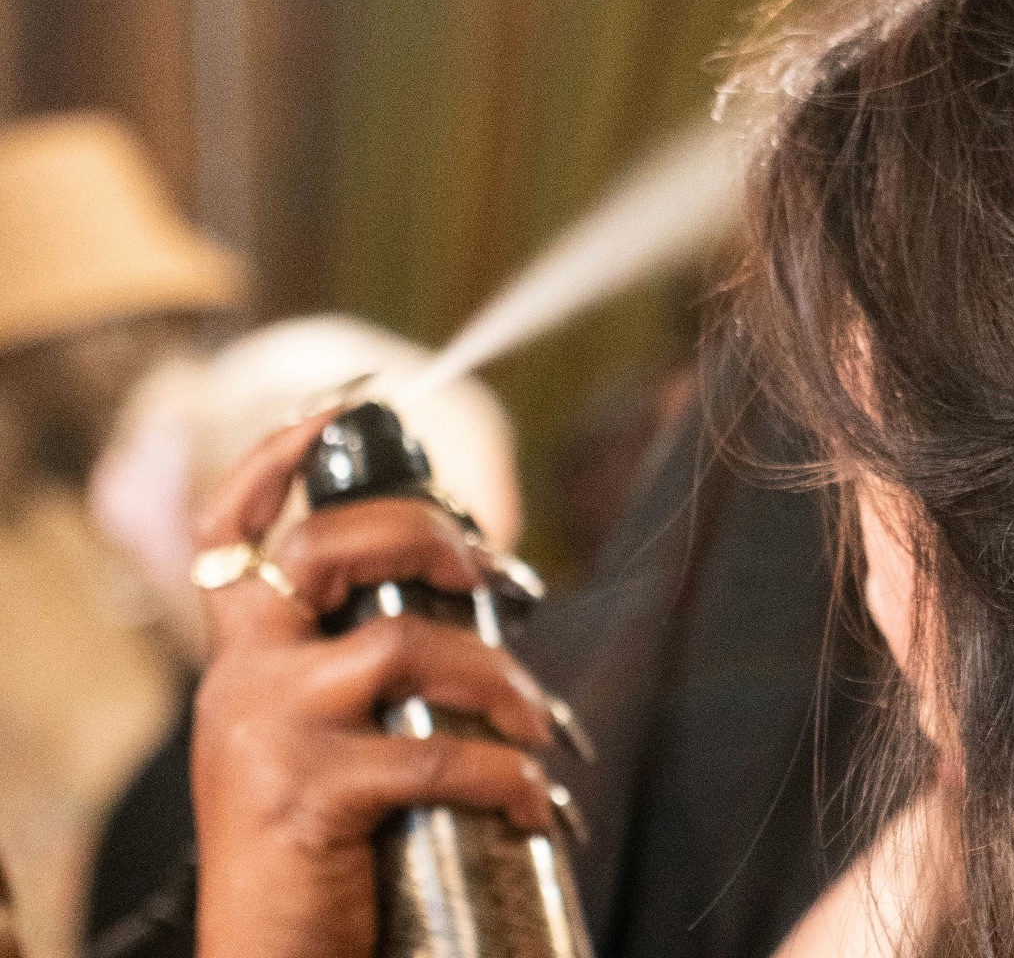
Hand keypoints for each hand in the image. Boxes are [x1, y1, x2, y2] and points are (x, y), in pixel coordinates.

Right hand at [191, 411, 555, 957]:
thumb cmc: (313, 849)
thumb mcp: (310, 742)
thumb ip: (352, 672)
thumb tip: (465, 609)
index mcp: (240, 658)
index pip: (233, 531)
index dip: (279, 458)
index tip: (344, 404)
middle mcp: (240, 679)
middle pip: (325, 550)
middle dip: (425, 536)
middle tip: (489, 573)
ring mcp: (268, 732)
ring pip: (402, 647)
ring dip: (497, 679)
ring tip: (539, 725)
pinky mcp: (309, 795)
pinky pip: (434, 757)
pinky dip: (505, 776)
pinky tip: (535, 803)